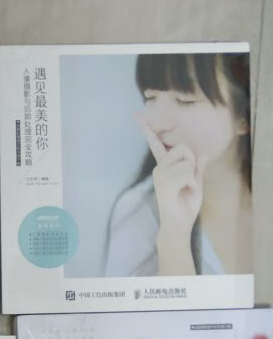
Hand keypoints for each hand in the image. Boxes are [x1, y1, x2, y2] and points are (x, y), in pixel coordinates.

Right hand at [136, 114, 203, 234]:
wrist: (179, 224)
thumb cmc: (186, 205)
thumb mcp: (197, 182)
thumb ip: (198, 167)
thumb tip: (202, 152)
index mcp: (165, 166)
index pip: (155, 143)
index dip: (147, 129)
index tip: (136, 114)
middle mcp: (159, 168)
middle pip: (184, 147)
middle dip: (193, 162)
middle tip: (188, 181)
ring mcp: (160, 175)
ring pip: (187, 161)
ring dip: (193, 176)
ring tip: (185, 189)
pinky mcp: (163, 182)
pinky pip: (187, 173)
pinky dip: (192, 183)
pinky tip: (184, 192)